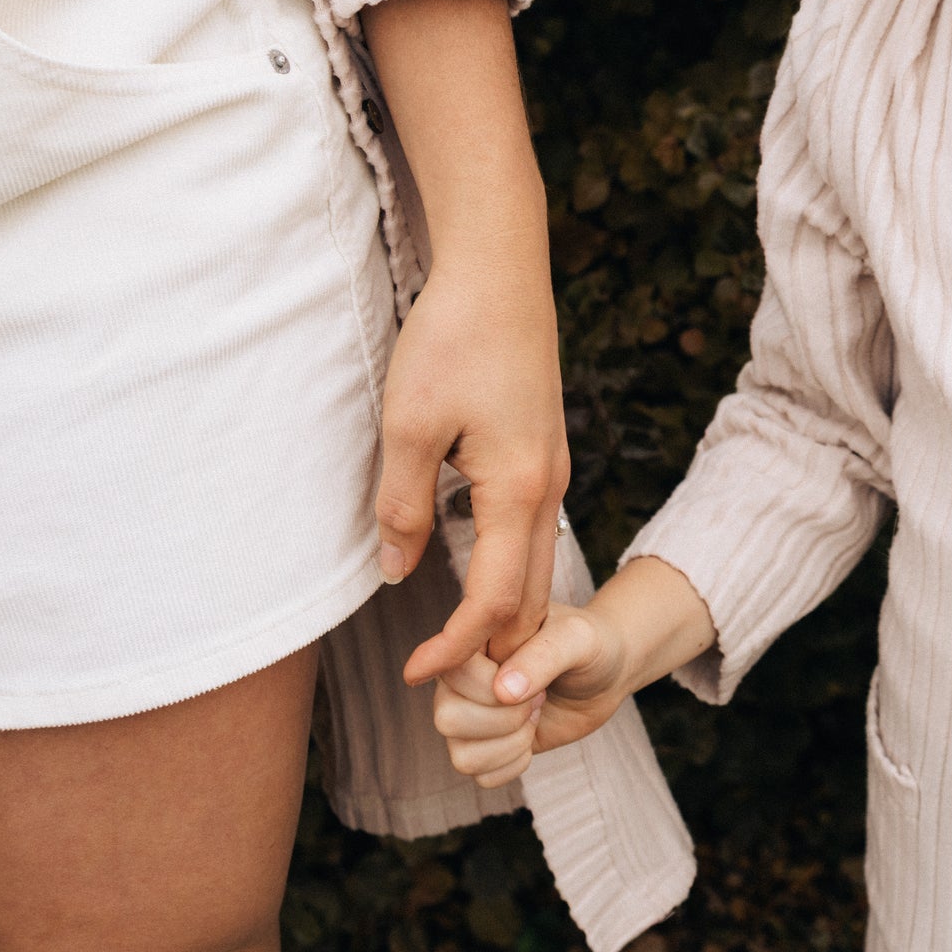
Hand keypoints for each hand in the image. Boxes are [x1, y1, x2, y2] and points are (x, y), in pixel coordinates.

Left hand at [380, 262, 567, 682]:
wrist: (500, 269)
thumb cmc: (453, 338)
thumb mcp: (407, 426)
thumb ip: (402, 506)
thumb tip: (398, 570)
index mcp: (519, 492)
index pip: (494, 603)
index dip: (456, 648)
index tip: (416, 674)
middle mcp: (549, 489)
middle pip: (532, 599)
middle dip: (494, 651)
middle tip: (444, 682)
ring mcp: (553, 469)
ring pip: (538, 567)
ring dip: (506, 616)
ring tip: (458, 643)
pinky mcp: (544, 451)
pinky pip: (535, 534)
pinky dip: (511, 574)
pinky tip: (476, 575)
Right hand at [432, 601, 632, 786]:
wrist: (607, 672)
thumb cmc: (589, 645)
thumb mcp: (576, 638)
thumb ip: (543, 656)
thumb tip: (503, 691)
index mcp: (471, 641)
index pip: (451, 674)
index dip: (492, 686)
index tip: (531, 674)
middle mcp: (459, 681)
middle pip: (448, 720)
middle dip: (506, 717)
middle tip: (538, 696)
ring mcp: (469, 716)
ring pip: (462, 757)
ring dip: (512, 742)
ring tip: (534, 714)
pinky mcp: (486, 747)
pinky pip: (482, 776)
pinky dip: (515, 763)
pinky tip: (532, 735)